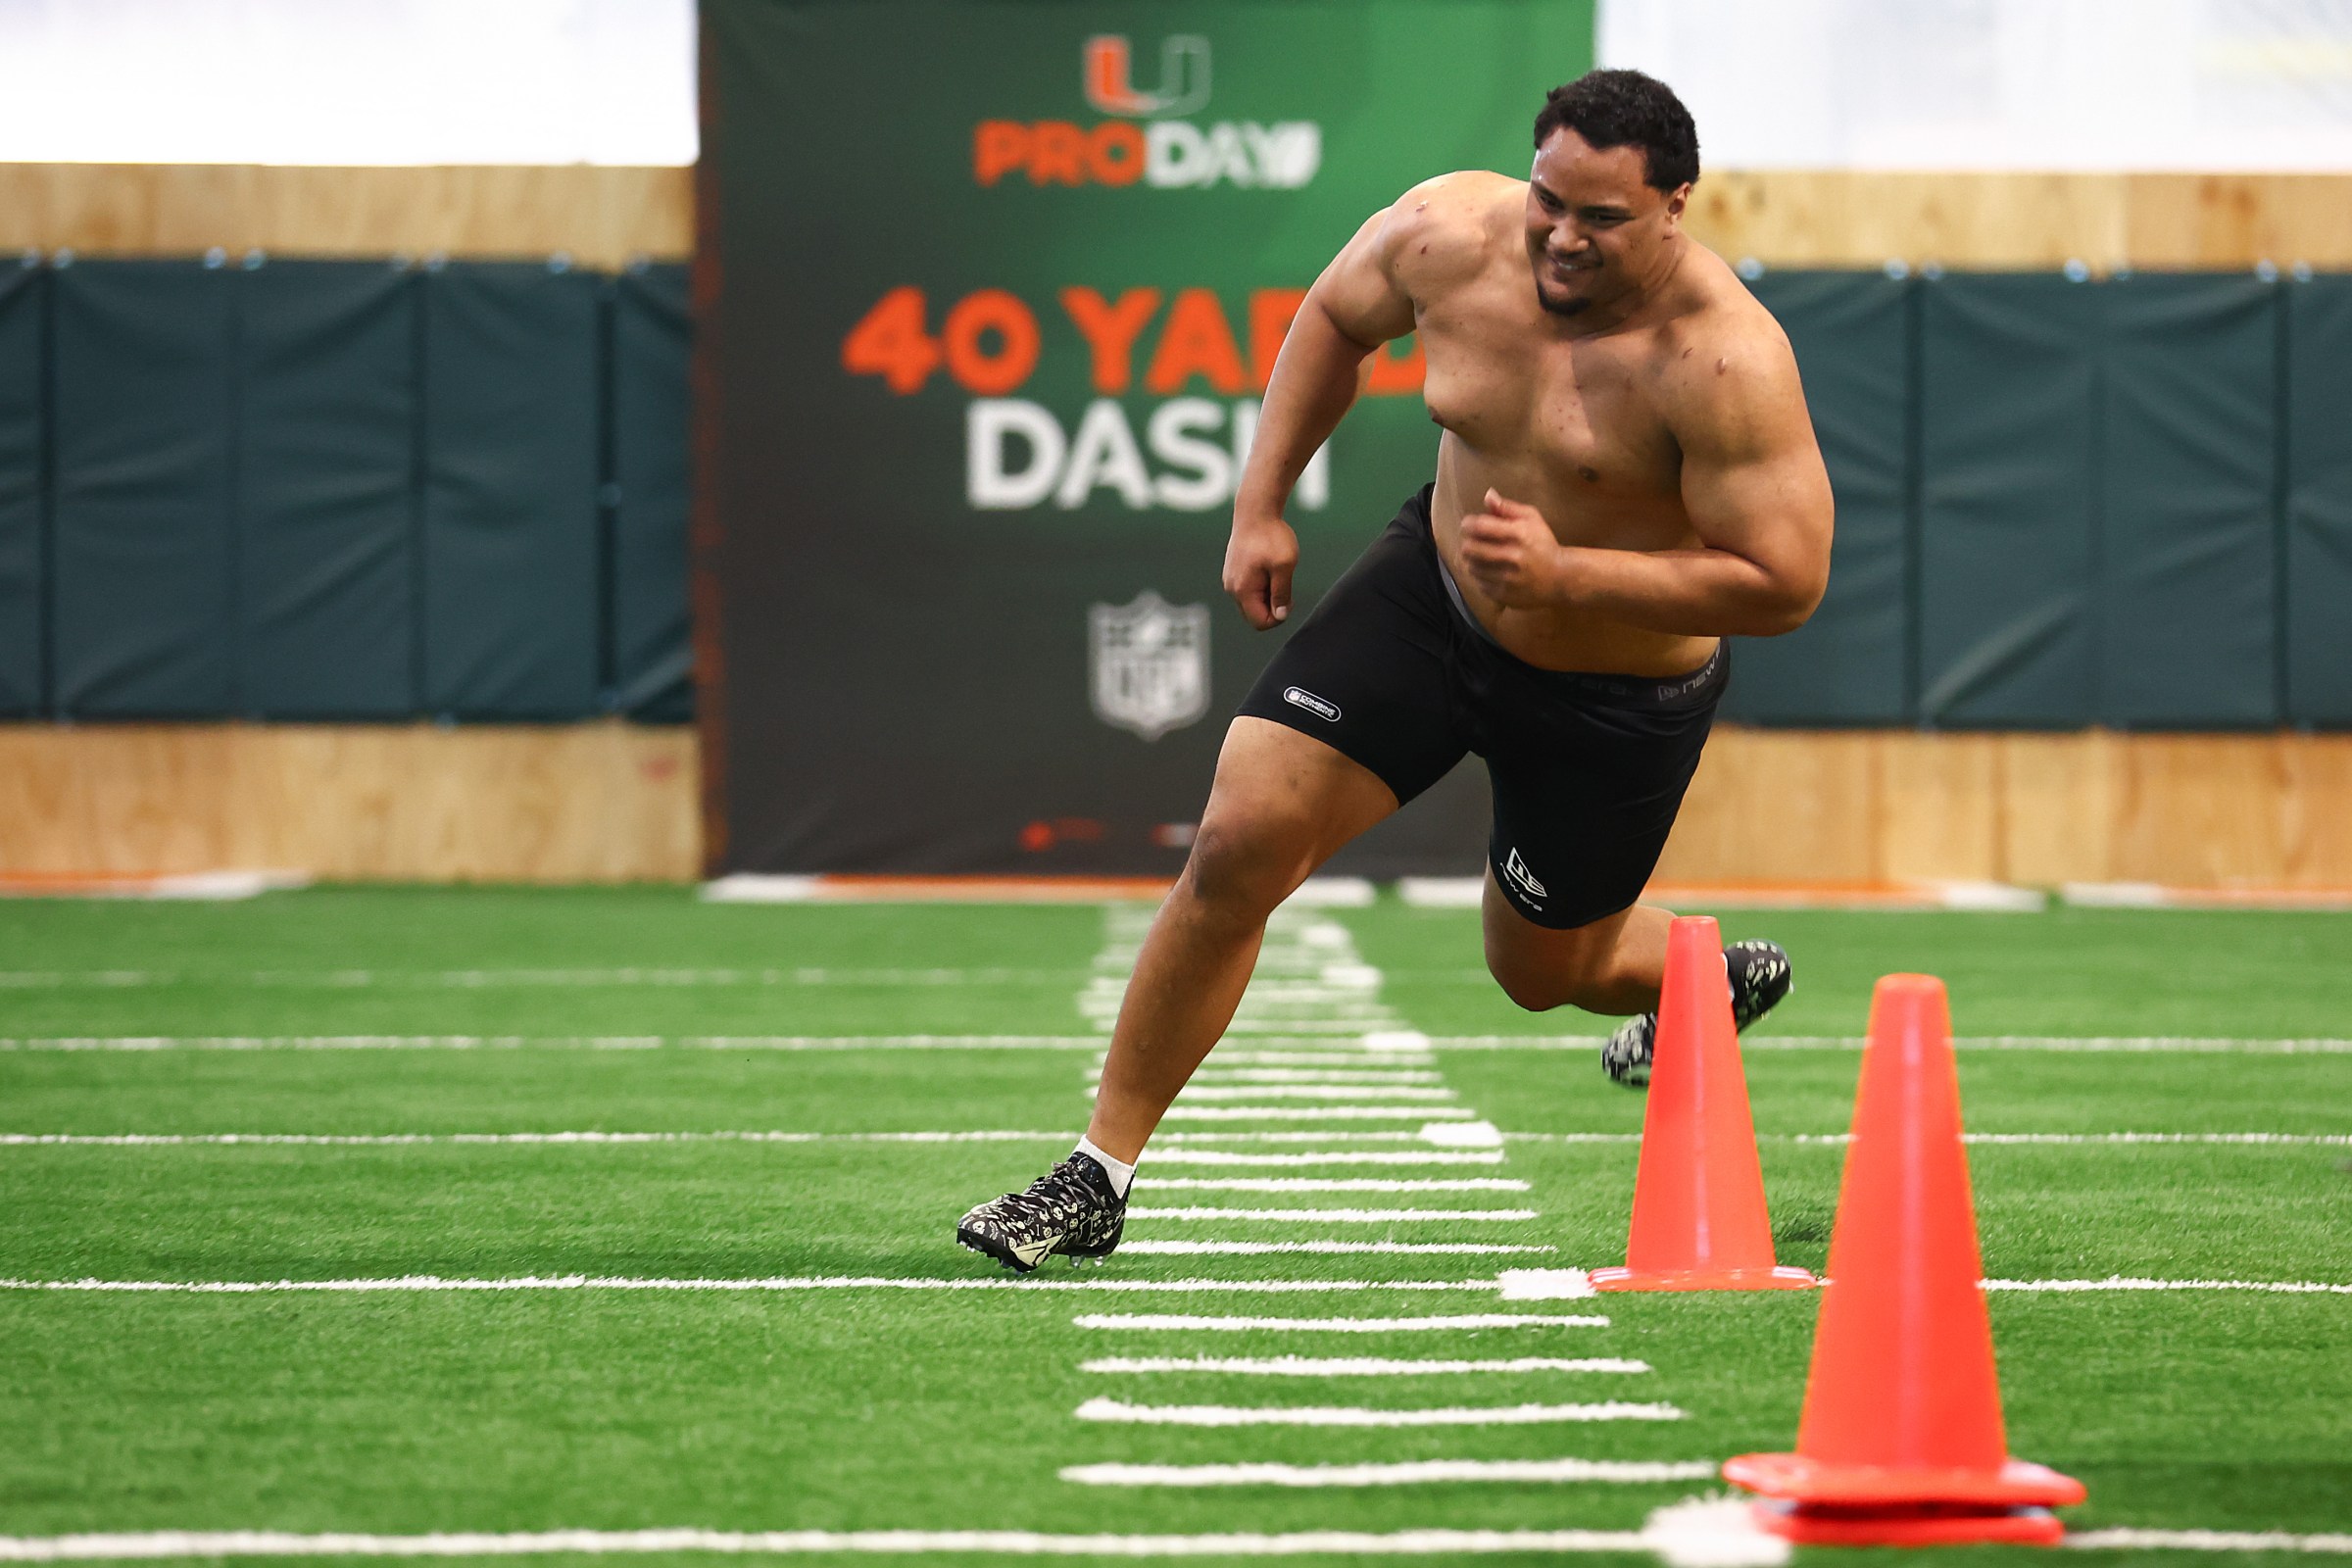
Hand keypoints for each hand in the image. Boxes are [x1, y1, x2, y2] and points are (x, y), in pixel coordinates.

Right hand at [1223, 515, 1299, 629]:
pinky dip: (1261, 584)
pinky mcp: (1233, 571)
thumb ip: (1282, 593)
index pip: (1260, 622)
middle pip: (1254, 615)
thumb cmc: (1271, 536)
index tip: (1289, 596)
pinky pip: (1248, 589)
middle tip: (1283, 582)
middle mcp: (1232, 588)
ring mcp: (1230, 579)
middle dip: (1272, 606)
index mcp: (1243, 590)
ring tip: (1275, 571)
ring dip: (1267, 593)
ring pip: (1252, 602)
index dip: (1279, 616)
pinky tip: (1268, 565)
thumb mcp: (1285, 565)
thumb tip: (1279, 616)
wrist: (1256, 511)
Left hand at [1458, 489, 1569, 608]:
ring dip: (1473, 561)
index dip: (1468, 524)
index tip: (1467, 524)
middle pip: (1470, 548)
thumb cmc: (1544, 544)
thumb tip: (1487, 495)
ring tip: (1482, 557)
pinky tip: (1491, 572)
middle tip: (1472, 541)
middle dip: (1467, 542)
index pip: (1480, 527)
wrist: (1561, 578)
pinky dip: (1481, 577)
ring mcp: (1507, 579)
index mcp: (1519, 534)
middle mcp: (1512, 557)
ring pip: (1472, 567)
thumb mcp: (1532, 519)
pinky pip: (1479, 584)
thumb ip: (1507, 507)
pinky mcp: (1504, 595)